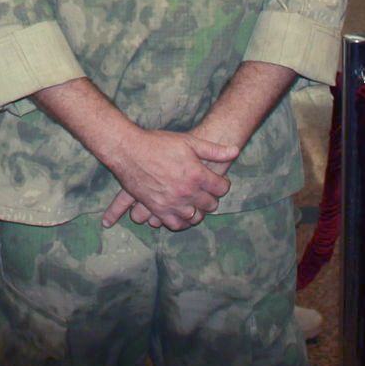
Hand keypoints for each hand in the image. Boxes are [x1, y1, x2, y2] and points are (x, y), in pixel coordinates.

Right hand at [101, 128, 236, 230]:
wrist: (129, 150)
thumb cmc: (158, 143)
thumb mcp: (189, 141)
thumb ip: (214, 150)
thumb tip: (235, 151)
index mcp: (197, 175)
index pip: (221, 188)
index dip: (223, 184)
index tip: (218, 181)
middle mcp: (187, 192)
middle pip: (210, 204)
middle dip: (212, 198)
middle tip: (207, 192)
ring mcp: (172, 203)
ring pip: (195, 217)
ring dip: (198, 211)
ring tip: (196, 203)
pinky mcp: (158, 209)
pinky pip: (176, 224)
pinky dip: (182, 221)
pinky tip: (183, 213)